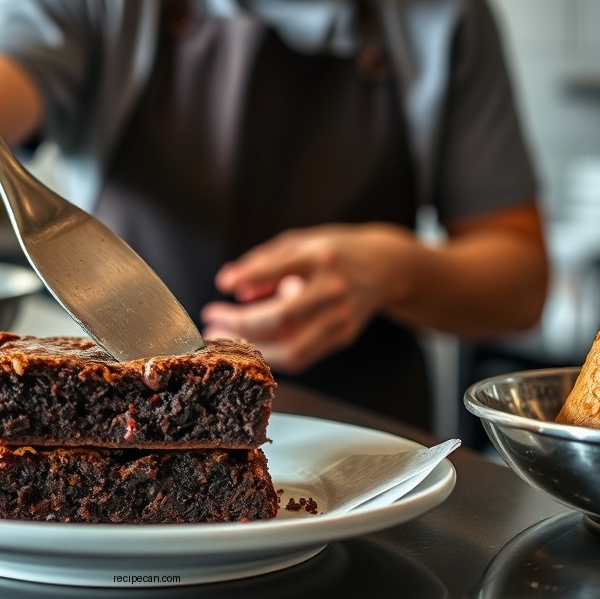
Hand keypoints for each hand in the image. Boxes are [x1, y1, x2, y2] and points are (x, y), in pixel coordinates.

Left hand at [199, 224, 415, 373]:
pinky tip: (250, 344)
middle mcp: (332, 289)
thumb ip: (264, 261)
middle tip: (213, 319)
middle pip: (281, 317)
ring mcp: (340, 317)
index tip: (222, 286)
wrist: (386, 266)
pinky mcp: (343, 336)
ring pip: (291, 347)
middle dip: (239, 322)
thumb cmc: (334, 251)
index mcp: (320, 257)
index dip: (247, 278)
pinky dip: (271, 355)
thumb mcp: (300, 242)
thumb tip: (231, 284)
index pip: (278, 269)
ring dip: (251, 347)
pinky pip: (302, 356)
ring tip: (224, 337)